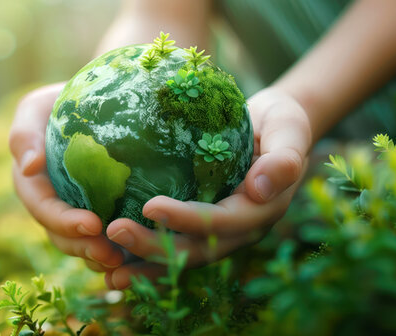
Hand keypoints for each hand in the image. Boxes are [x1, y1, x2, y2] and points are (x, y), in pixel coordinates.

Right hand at [9, 83, 125, 271]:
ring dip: (100, 256)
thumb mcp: (35, 108)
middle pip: (62, 237)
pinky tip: (138, 257)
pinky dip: (118, 251)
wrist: (91, 102)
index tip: (92, 225)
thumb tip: (29, 167)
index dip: (65, 222)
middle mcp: (51, 206)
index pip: (44, 209)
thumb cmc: (59, 102)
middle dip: (84, 248)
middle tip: (112, 255)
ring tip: (124, 262)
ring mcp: (74, 213)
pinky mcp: (100, 214)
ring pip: (82, 245)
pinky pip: (104, 239)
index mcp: (32, 185)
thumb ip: (24, 135)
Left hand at [103, 87, 312, 288]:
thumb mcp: (288, 129)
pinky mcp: (199, 233)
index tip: (150, 207)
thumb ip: (284, 157)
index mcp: (259, 210)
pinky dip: (143, 263)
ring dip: (143, 265)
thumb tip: (261, 187)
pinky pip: (171, 252)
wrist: (274, 132)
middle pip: (195, 249)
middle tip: (114, 231)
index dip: (187, 218)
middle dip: (154, 247)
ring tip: (106, 270)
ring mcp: (219, 237)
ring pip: (179, 259)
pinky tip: (111, 269)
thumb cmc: (279, 124)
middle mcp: (238, 232)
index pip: (221, 220)